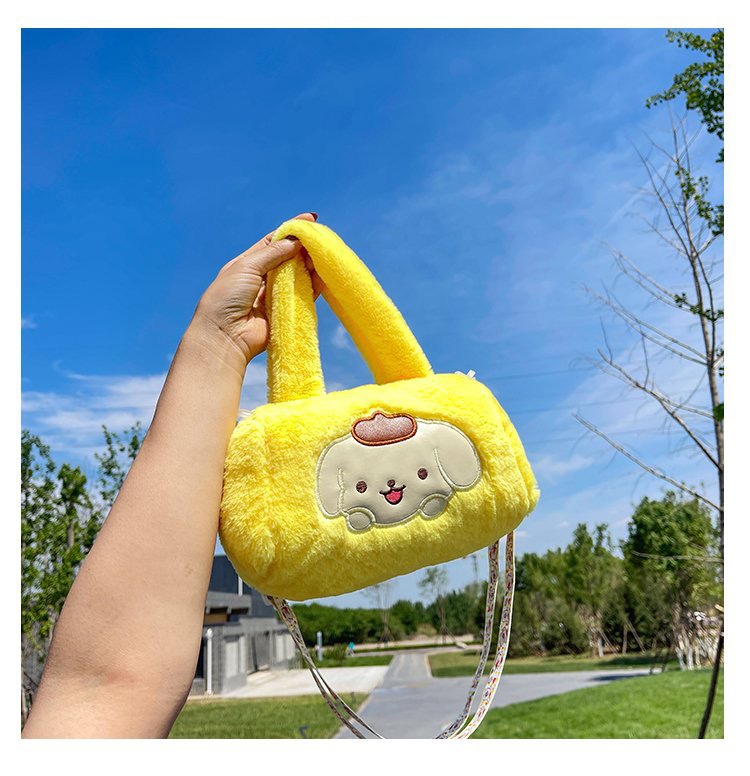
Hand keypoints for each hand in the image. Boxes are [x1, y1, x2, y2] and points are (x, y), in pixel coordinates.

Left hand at [189, 212, 322, 371]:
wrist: (224, 336)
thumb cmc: (226, 298)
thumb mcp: (246, 267)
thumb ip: (272, 253)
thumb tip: (295, 241)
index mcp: (247, 263)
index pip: (273, 241)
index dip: (291, 230)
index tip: (311, 220)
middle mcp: (261, 278)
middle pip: (289, 258)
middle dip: (305, 248)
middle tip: (321, 240)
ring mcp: (274, 295)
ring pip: (298, 276)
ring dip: (311, 266)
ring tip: (324, 256)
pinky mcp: (285, 312)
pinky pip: (304, 296)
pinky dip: (315, 286)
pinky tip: (324, 276)